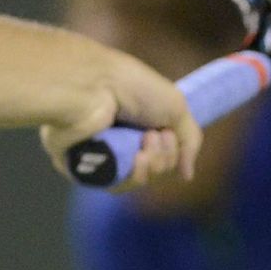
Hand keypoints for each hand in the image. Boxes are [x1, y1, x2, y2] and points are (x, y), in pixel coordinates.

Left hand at [38, 56, 200, 191]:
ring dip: (151, 166)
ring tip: (144, 143)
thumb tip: (186, 175)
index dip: (172, 151)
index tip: (169, 132)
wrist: (96, 85)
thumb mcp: (175, 106)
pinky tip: (136, 158)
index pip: (162, 153)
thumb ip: (189, 141)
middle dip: (163, 158)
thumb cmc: (134, 88)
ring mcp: (100, 151)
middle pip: (153, 170)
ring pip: (135, 180)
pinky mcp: (81, 164)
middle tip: (154, 135)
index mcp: (137, 121)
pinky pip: (114, 184)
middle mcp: (119, 137)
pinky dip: (132, 175)